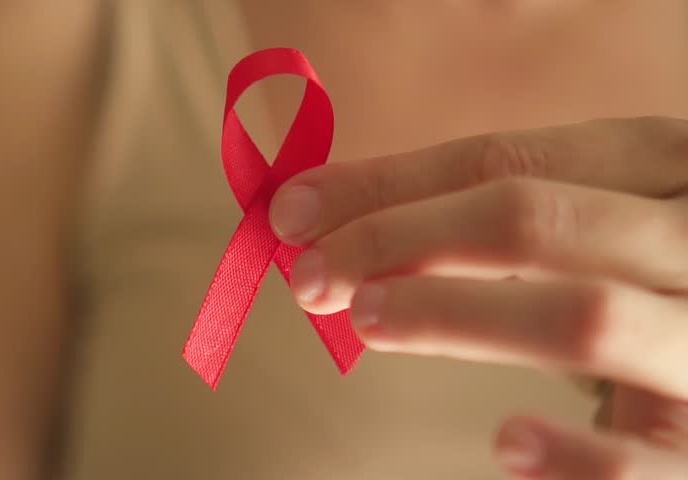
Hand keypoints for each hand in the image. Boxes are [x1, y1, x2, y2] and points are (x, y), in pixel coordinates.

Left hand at [270, 117, 687, 478]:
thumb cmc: (643, 272)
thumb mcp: (585, 220)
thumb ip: (477, 217)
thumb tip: (328, 219)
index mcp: (662, 162)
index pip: (504, 159)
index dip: (387, 186)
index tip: (295, 212)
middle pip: (536, 223)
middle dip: (403, 240)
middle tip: (315, 275)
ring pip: (584, 317)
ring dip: (456, 316)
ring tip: (367, 320)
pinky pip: (655, 457)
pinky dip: (578, 456)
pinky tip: (504, 444)